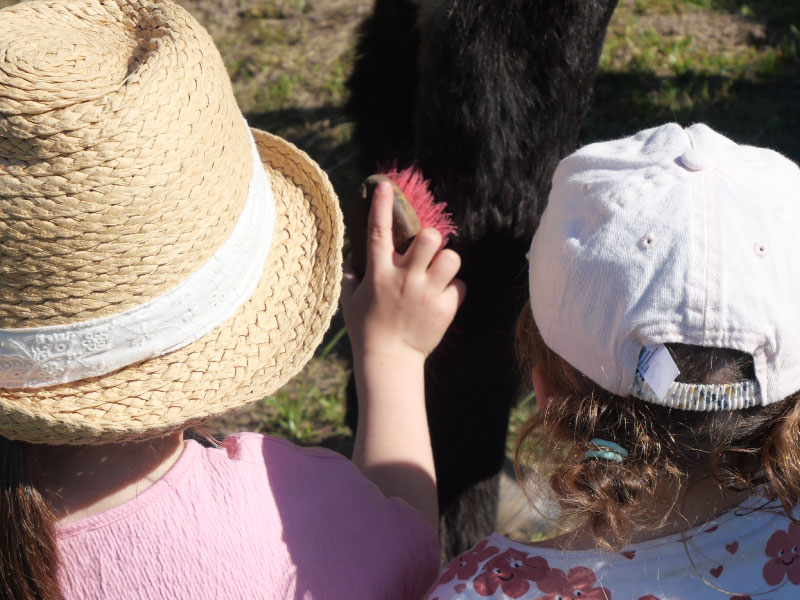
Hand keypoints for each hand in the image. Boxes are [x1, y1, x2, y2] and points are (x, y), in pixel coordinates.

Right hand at [341, 181, 465, 362]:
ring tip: (438, 272)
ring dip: (446, 262)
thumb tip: (352, 254)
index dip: (382, 206)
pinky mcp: (445, 309)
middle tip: (426, 252)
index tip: (385, 186)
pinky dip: (453, 290)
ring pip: (452, 258)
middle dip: (431, 238)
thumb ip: (350, 274)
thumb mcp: (350, 299)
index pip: (379, 232)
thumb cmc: (366, 328)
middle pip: (430, 238)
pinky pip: (460, 286)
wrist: (389, 360)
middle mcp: (405, 280)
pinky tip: (442, 298)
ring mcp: (427, 294)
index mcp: (379, 274)